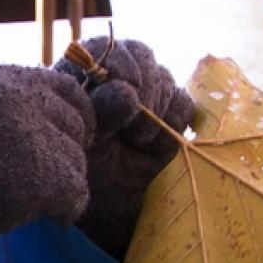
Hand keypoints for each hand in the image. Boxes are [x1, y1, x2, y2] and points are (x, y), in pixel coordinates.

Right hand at [0, 64, 94, 237]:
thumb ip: (1, 109)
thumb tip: (39, 125)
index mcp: (4, 79)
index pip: (65, 87)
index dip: (73, 114)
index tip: (72, 134)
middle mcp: (28, 99)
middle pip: (75, 122)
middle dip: (67, 148)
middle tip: (52, 173)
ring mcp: (42, 136)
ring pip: (76, 160)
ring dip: (62, 182)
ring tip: (35, 200)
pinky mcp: (52, 175)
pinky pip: (76, 193)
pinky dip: (66, 209)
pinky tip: (51, 218)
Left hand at [54, 37, 193, 258]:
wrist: (102, 214)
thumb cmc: (79, 173)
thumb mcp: (80, 143)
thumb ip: (100, 113)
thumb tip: (127, 92)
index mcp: (80, 79)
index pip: (103, 48)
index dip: (118, 65)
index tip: (124, 93)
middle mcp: (112, 82)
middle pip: (139, 56)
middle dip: (143, 85)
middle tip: (135, 122)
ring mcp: (143, 99)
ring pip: (163, 77)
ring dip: (158, 106)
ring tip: (141, 141)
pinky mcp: (169, 118)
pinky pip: (184, 104)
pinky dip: (176, 119)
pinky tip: (159, 145)